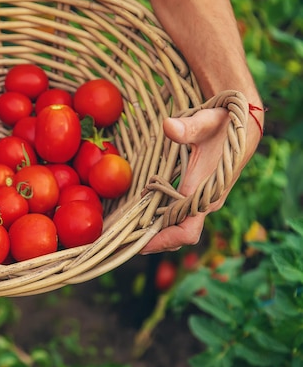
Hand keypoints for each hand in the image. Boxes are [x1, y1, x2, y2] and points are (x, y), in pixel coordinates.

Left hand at [140, 105, 259, 253]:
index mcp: (206, 192)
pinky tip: (142, 216)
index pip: (187, 230)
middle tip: (122, 240)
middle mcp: (206, 201)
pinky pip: (180, 215)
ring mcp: (204, 200)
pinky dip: (162, 220)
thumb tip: (168, 126)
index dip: (163, 241)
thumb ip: (189, 127)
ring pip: (179, 226)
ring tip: (127, 233)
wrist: (243, 124)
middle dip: (153, 240)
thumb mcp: (208, 121)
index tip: (139, 246)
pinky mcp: (200, 195)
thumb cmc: (224, 124)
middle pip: (179, 234)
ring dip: (156, 231)